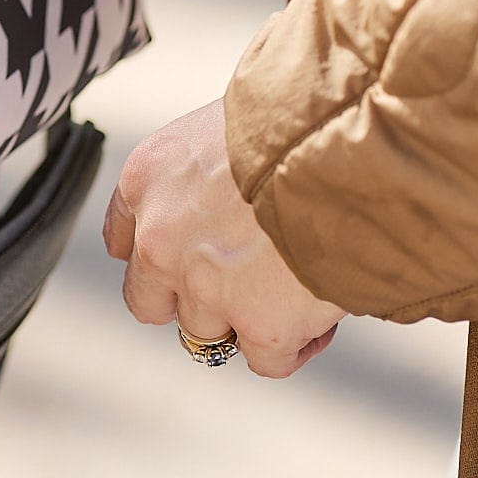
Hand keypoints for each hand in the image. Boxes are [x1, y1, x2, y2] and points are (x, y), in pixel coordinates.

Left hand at [102, 103, 342, 378]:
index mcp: (147, 177)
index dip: (162, 254)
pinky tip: (318, 320)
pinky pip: (265, 360)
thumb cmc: (306, 117)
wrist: (354, 139)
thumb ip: (210, 171)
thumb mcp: (230, 125)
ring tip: (295, 291)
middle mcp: (160, 237)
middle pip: (150, 300)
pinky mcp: (259, 323)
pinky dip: (292, 346)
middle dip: (192, 297)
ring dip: (246, 318)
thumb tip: (231, 204)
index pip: (123, 238)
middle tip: (242, 281)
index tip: (189, 256)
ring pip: (207, 333)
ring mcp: (205, 286)